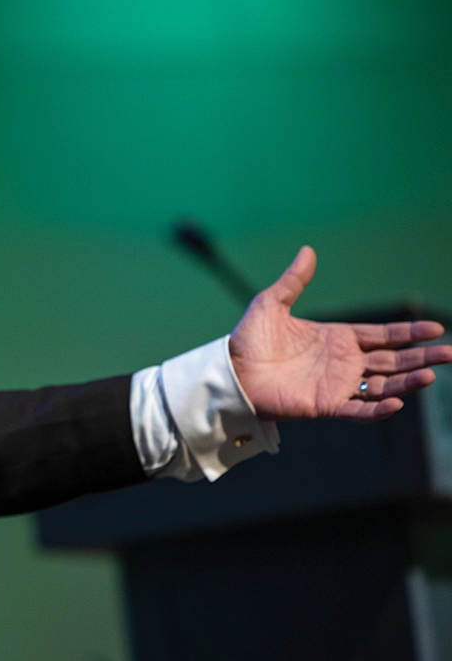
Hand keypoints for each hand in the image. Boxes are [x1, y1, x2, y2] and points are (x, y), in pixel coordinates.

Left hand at [229, 246, 451, 421]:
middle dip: (421, 356)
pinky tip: (396, 402)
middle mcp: (343, 362)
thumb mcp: (271, 303)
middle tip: (450, 353)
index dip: (409, 332)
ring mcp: (337, 385)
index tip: (435, 328)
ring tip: (430, 375)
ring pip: (382, 385)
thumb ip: (294, 280)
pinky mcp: (325, 405)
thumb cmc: (248, 340)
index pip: (383, 335)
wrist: (230, 371)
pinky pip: (358, 410)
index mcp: (337, 337)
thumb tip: (308, 250)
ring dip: (406, 382)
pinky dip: (378, 409)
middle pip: (392, 360)